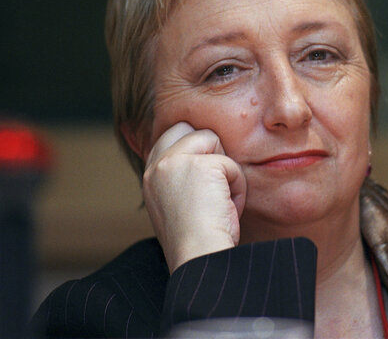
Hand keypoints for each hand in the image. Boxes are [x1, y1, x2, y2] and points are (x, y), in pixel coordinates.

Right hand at [142, 122, 246, 272]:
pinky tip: (226, 208)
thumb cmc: (199, 242)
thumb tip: (207, 154)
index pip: (171, 136)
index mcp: (149, 177)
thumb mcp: (180, 203)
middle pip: (187, 127)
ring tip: (220, 202)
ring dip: (225, 171)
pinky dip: (237, 187)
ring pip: (212, 139)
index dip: (194, 148)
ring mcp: (173, 162)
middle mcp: (156, 166)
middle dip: (208, 149)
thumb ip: (184, 177)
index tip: (206, 177)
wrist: (200, 261)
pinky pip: (231, 164)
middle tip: (213, 186)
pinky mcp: (198, 165)